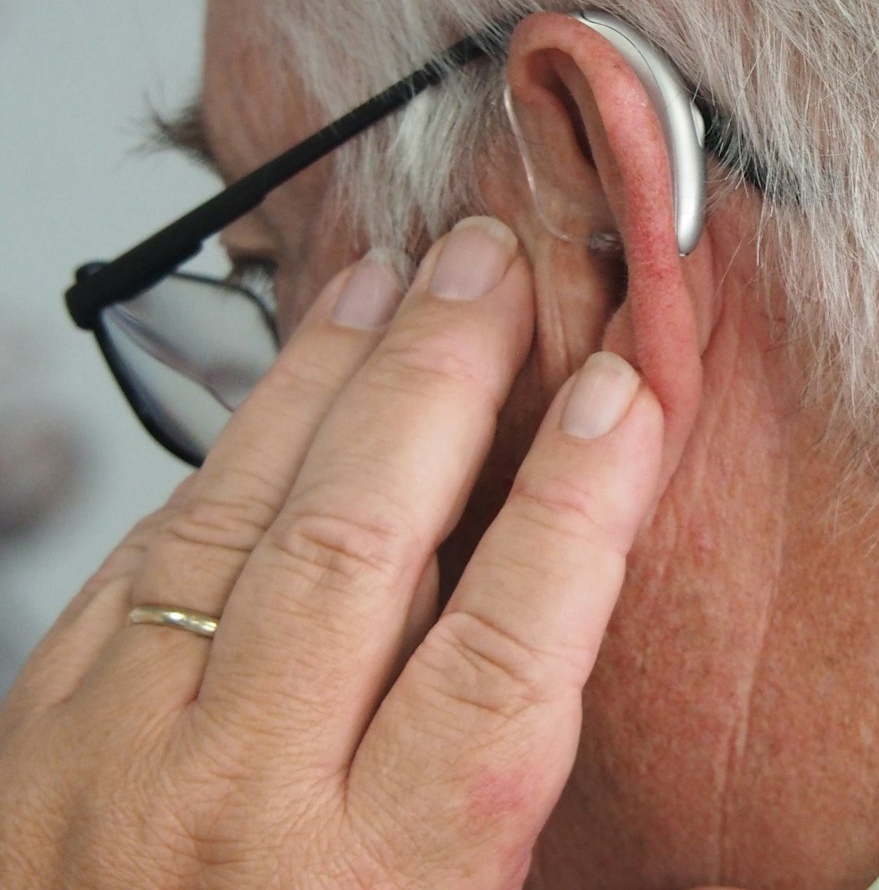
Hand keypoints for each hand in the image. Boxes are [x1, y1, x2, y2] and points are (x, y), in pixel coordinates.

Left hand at [0, 217, 666, 888]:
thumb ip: (485, 790)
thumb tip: (546, 595)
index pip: (497, 665)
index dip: (572, 512)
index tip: (622, 397)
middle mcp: (238, 810)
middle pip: (355, 546)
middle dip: (437, 382)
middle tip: (488, 268)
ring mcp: (118, 753)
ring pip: (241, 517)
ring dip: (327, 378)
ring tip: (390, 280)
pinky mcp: (47, 717)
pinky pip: (155, 547)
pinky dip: (233, 446)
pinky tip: (285, 381)